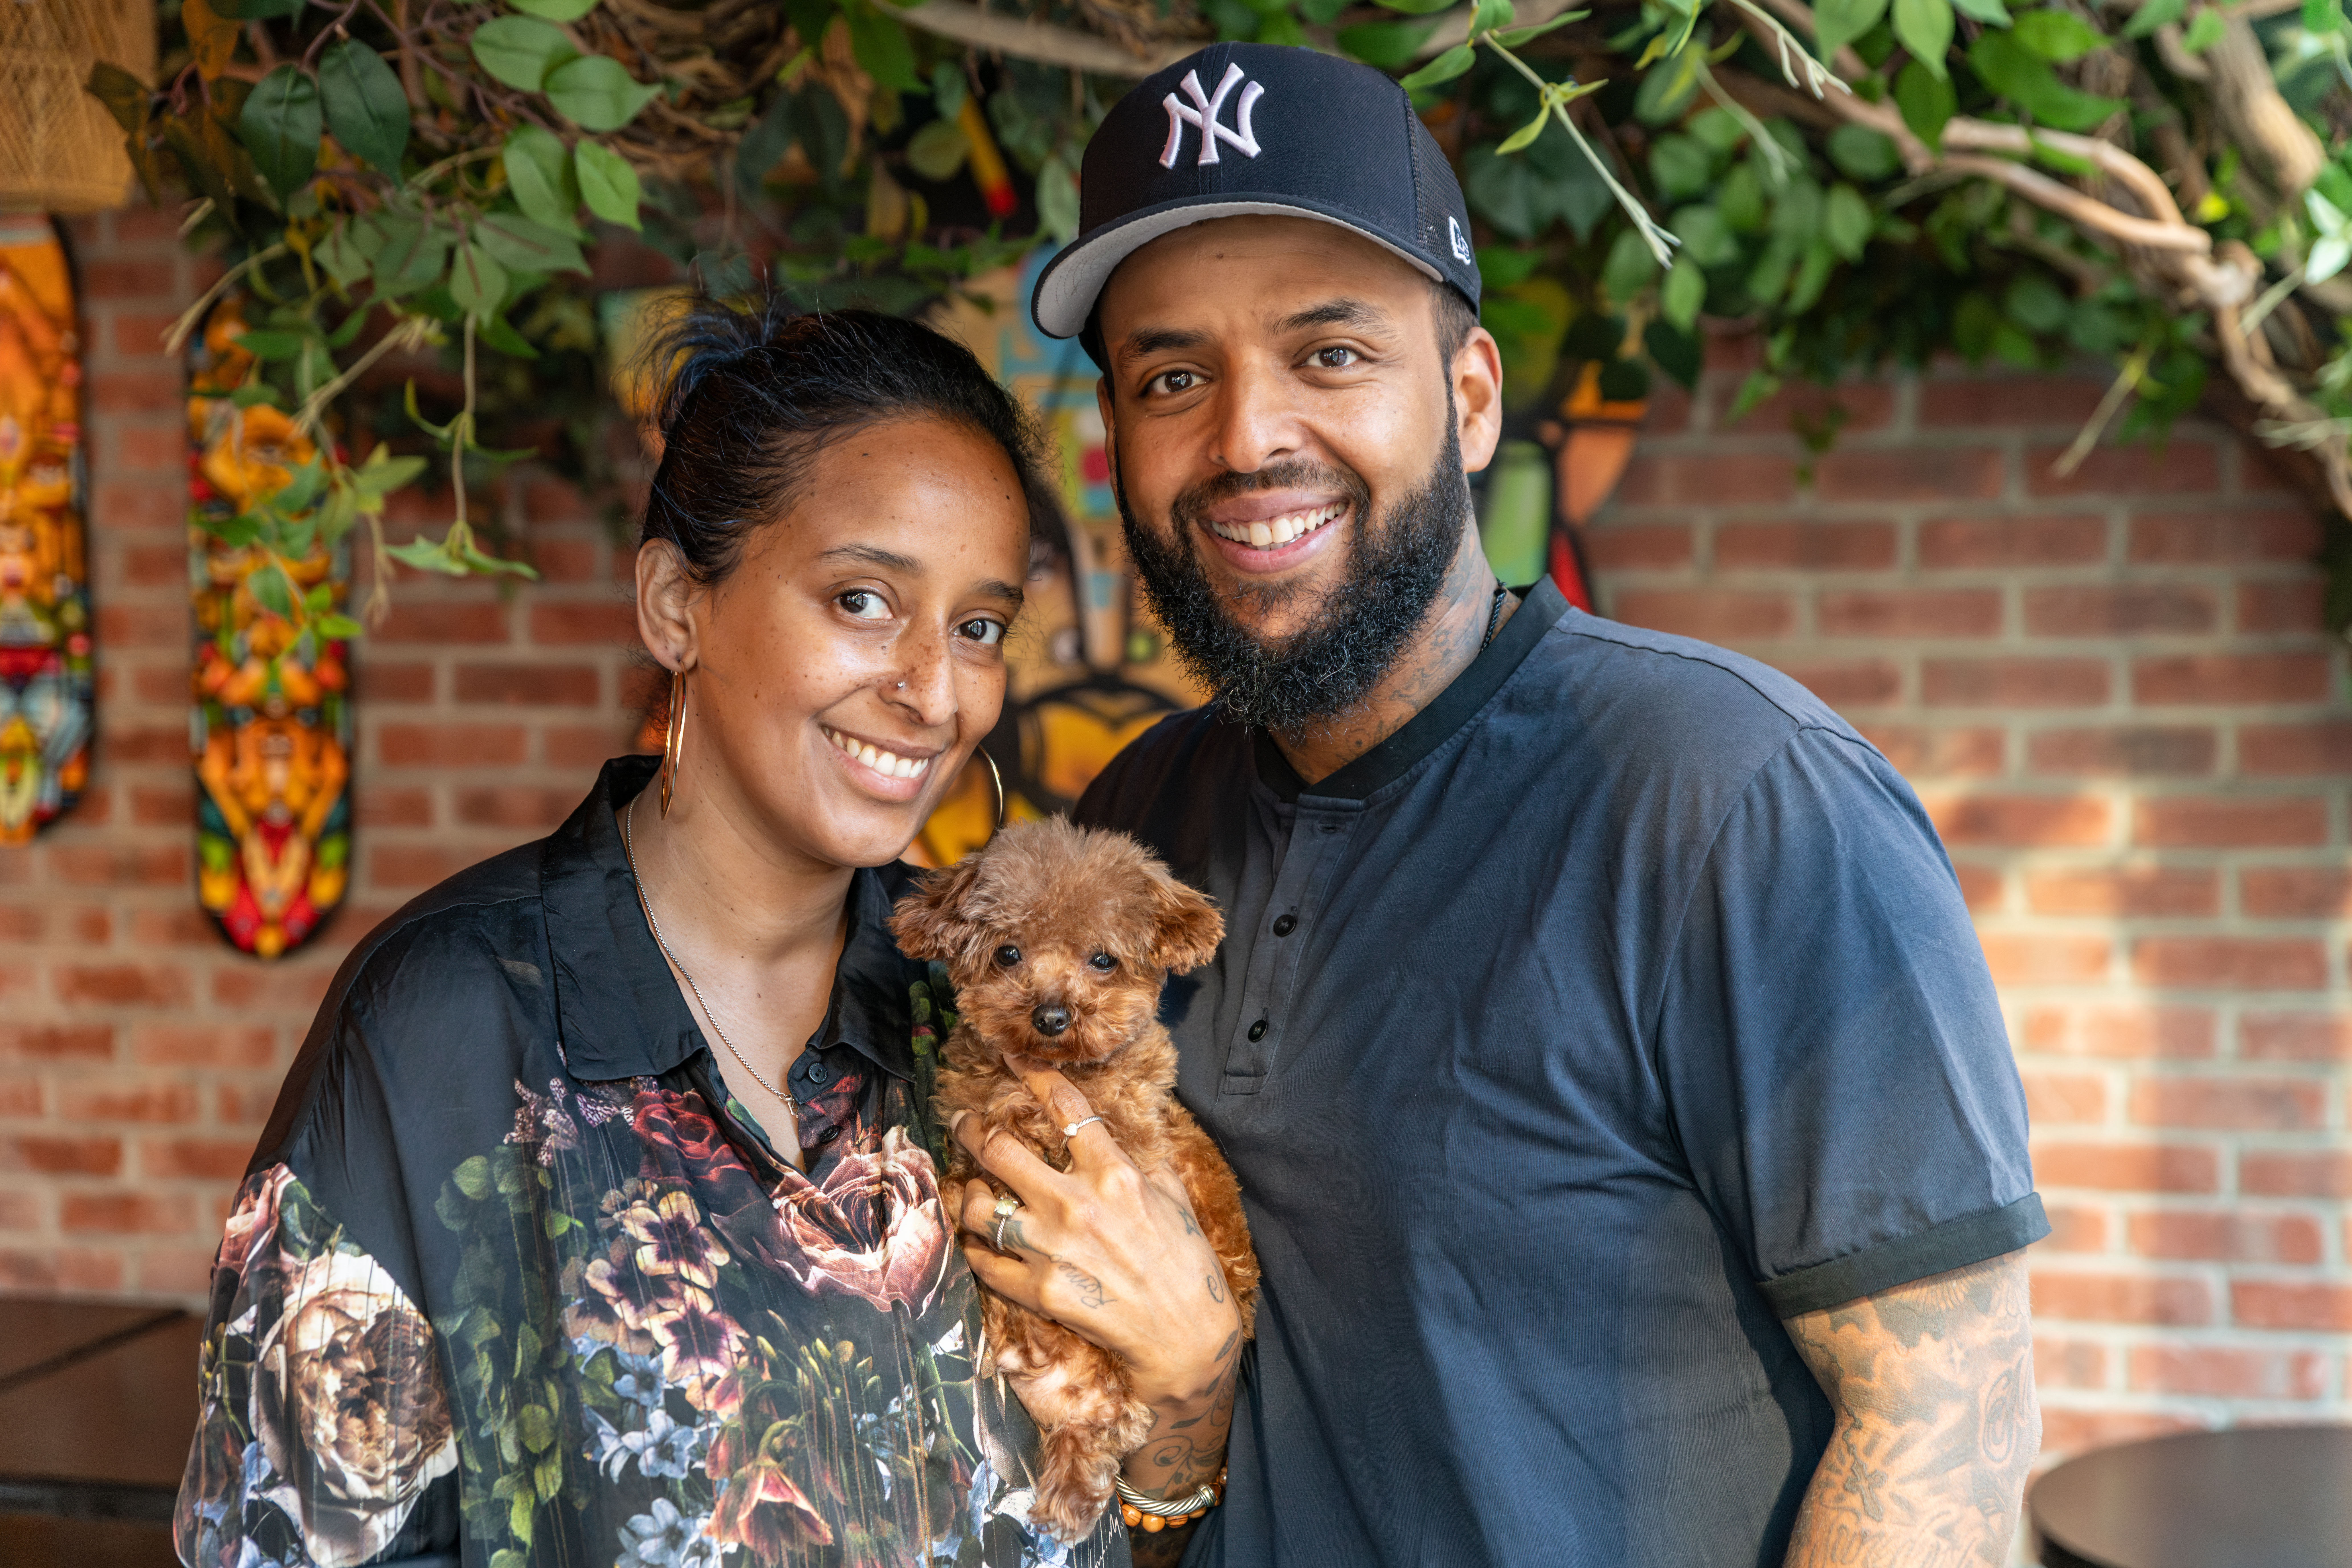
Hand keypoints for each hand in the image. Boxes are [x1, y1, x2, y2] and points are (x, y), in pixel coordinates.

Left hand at [952, 1064, 1240, 1423]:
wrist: (1183, 1336)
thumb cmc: (1186, 1264)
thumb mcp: (1173, 1198)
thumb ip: (1143, 1160)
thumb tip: (1126, 1128)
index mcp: (1113, 1174)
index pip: (1065, 1107)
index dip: (1034, 1074)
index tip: (1015, 1059)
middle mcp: (1074, 1205)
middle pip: (1001, 1149)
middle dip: (973, 1128)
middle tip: (964, 1121)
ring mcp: (1050, 1249)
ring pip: (981, 1206)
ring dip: (970, 1192)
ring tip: (971, 1187)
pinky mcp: (1036, 1291)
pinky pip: (984, 1262)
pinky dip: (975, 1248)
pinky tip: (977, 1240)